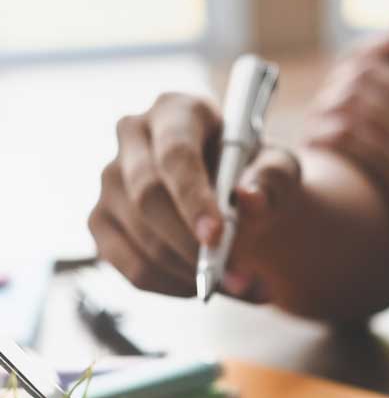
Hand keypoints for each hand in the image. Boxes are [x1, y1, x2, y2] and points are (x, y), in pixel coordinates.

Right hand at [89, 92, 300, 301]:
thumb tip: (249, 200)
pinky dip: (171, 286)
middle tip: (236, 276)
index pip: (174, 153)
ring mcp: (109, 179)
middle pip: (148, 198)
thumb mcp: (279, 170)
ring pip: (140, 238)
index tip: (216, 237)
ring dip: (190, 273)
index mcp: (177, 111)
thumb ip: (272, 181)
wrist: (238, 195)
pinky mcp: (101, 221)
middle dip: (193, 245)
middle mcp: (133, 137)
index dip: (192, 198)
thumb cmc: (256, 173)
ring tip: (235, 284)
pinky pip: (130, 266)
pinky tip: (202, 285)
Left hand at [306, 32, 388, 324]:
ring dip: (329, 106)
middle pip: (375, 66)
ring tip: (318, 125)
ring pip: (357, 97)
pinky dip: (327, 135)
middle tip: (325, 103)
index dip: (372, 52)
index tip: (354, 75)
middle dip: (342, 80)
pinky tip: (319, 147)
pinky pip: (351, 136)